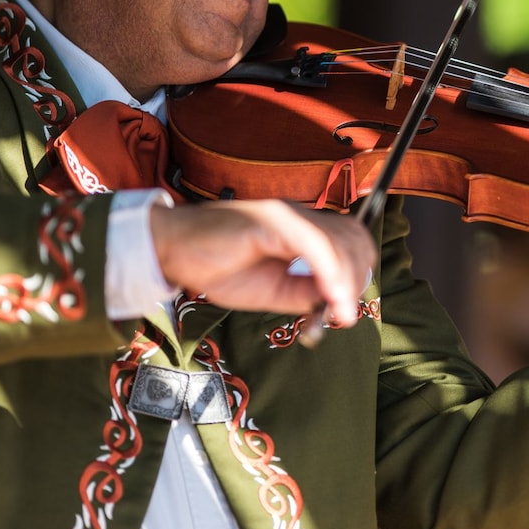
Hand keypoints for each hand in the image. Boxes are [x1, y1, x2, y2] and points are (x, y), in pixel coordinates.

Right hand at [148, 200, 376, 326]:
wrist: (170, 250)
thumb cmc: (215, 267)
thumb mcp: (270, 290)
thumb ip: (304, 293)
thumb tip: (337, 303)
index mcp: (301, 227)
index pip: (350, 239)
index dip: (358, 272)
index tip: (348, 308)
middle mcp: (299, 215)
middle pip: (352, 237)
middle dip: (357, 277)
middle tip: (344, 314)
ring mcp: (286, 215)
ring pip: (338, 241)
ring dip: (346, 281)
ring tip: (339, 313)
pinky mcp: (271, 222)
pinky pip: (313, 244)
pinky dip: (329, 272)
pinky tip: (329, 298)